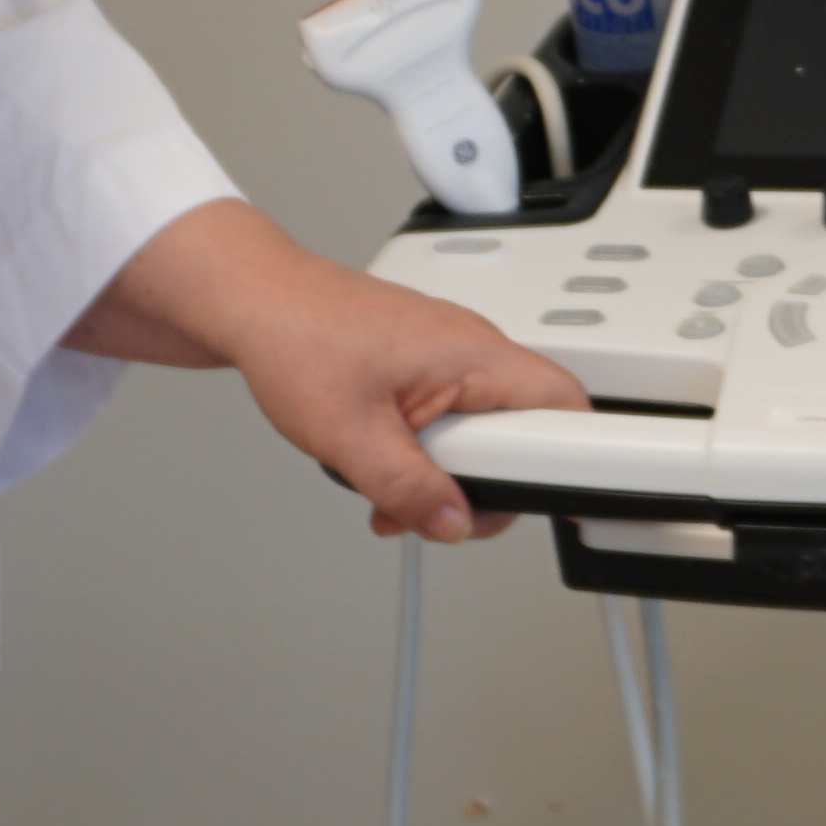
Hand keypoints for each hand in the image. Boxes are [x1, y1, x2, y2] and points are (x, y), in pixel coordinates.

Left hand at [69, 199, 586, 539]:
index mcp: (473, 354)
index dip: (572, 459)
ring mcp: (448, 353)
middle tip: (439, 508)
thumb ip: (410, 489)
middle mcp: (471, 347)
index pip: (565, 404)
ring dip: (445, 473)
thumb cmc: (296, 341)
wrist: (254, 303)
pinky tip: (380, 469)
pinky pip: (450, 415)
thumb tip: (453, 523)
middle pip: (524, 429)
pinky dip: (424, 452)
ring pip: (482, 428)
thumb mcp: (352, 437)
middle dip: (484, 483)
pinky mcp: (423, 363)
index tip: (555, 501)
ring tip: (390, 491)